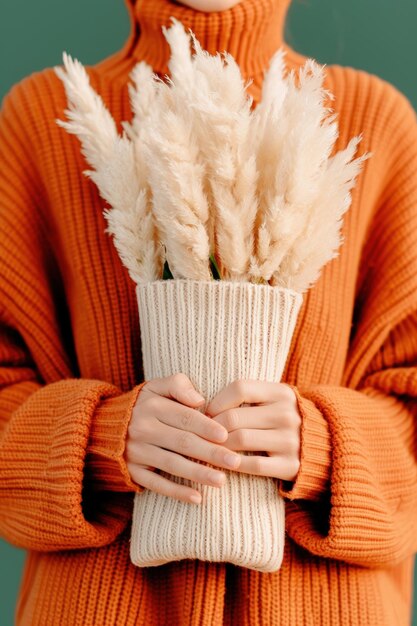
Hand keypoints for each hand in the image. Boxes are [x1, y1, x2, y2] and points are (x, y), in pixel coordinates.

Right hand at [125, 373, 241, 503]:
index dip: (206, 426)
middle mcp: (143, 429)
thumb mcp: (156, 386)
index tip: (226, 436)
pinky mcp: (132, 471)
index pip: (184, 417)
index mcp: (152, 406)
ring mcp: (136, 452)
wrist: (103, 427)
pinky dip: (176, 492)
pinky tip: (197, 497)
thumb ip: (179, 385)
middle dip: (210, 453)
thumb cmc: (144, 404)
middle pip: (182, 442)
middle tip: (235, 461)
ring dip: (198, 474)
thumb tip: (200, 400)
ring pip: (172, 464)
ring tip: (222, 480)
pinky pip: (156, 484)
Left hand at [205, 380, 301, 482]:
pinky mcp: (291, 465)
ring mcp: (291, 441)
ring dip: (218, 446)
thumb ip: (247, 396)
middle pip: (235, 417)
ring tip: (208, 448)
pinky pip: (253, 465)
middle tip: (201, 434)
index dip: (217, 400)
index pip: (240, 388)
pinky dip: (233, 464)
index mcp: (282, 393)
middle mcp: (287, 415)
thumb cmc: (283, 419)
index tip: (208, 413)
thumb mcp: (274, 399)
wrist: (325, 447)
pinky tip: (224, 463)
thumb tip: (204, 404)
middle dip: (212, 427)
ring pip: (240, 440)